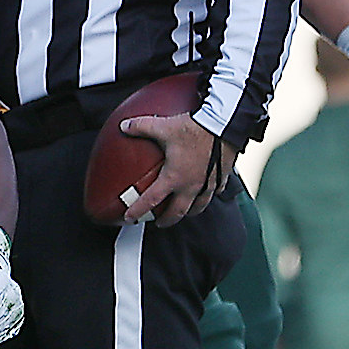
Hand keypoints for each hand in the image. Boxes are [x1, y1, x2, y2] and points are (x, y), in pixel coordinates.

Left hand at [118, 113, 235, 223]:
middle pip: (177, 212)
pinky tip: (205, 193)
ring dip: (188, 212)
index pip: (151, 200)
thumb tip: (124, 125)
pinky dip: (206, 196)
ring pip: (198, 207)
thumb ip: (141, 126)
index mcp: (174, 177)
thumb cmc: (195, 130)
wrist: (224, 126)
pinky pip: (214, 192)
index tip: (129, 218)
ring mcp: (207, 184)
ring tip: (182, 212)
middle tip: (159, 222)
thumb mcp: (163, 126)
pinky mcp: (221, 178)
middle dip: (166, 220)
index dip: (138, 210)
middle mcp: (191, 185)